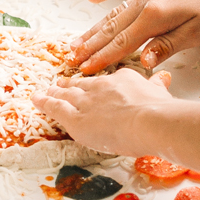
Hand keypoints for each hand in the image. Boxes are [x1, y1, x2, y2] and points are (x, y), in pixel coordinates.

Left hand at [32, 68, 172, 157]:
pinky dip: (44, 103)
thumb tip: (163, 79)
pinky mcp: (75, 118)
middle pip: (81, 85)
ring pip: (65, 95)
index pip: (105, 81)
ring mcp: (86, 101)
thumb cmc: (159, 110)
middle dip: (69, 85)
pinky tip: (36, 99)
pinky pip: (55, 108)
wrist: (149, 120)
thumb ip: (157, 86)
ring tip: (45, 91)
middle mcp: (100, 87)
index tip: (90, 83)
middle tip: (60, 83)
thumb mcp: (160, 92)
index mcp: (121, 79)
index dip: (95, 83)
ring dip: (55, 92)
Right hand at [72, 0, 199, 73]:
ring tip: (76, 41)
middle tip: (71, 59)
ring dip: (94, 28)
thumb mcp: (198, 32)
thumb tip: (141, 60)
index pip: (122, 43)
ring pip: (114, 12)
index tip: (85, 69)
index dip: (102, 57)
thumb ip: (167, 46)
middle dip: (90, 45)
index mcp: (155, 16)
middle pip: (112, 28)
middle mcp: (145, 1)